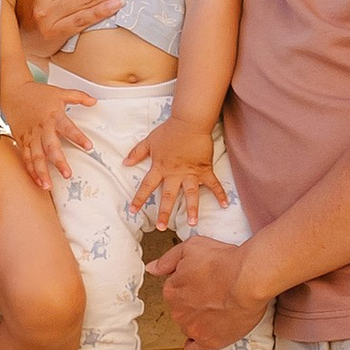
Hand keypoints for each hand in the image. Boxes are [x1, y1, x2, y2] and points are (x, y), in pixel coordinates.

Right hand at [3, 70, 94, 187]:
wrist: (13, 92)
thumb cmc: (37, 92)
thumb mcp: (60, 92)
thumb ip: (78, 97)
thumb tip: (94, 101)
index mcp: (53, 115)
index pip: (68, 127)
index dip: (78, 137)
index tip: (89, 146)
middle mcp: (42, 127)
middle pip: (50, 147)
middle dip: (58, 161)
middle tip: (67, 174)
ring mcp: (30, 135)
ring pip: (35, 157)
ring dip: (42, 172)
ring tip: (48, 186)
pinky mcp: (22, 140)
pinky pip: (26, 157)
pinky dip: (31, 170)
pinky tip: (38, 181)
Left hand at [128, 113, 223, 229]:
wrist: (189, 122)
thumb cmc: (169, 131)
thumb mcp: (149, 141)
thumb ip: (137, 153)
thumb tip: (125, 163)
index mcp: (160, 167)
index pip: (147, 186)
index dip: (139, 199)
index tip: (133, 211)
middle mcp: (175, 173)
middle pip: (169, 196)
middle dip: (165, 212)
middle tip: (162, 228)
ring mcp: (191, 172)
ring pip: (191, 194)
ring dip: (191, 209)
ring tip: (192, 223)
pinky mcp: (204, 169)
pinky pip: (213, 184)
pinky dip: (220, 193)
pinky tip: (225, 204)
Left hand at [149, 234, 266, 349]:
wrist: (249, 279)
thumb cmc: (224, 261)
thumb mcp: (191, 247)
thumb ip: (168, 259)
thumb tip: (151, 268)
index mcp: (172, 290)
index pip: (174, 291)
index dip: (189, 284)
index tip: (202, 280)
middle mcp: (178, 312)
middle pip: (181, 309)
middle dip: (194, 302)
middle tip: (213, 292)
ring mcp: (193, 328)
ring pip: (189, 326)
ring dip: (199, 320)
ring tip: (218, 309)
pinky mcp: (210, 342)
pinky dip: (197, 345)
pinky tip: (203, 338)